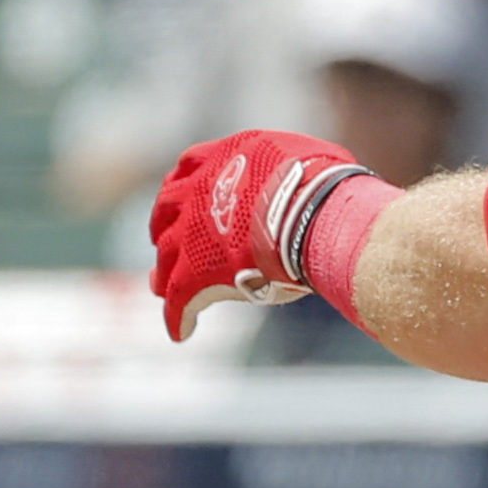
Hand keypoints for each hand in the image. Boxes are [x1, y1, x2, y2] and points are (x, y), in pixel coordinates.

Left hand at [147, 128, 363, 340]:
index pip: (193, 164)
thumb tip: (320, 179)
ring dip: (163, 271)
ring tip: (161, 286)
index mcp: (226, 156)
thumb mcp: (309, 158)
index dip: (188, 181)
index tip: (186, 191)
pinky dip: (178, 316)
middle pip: (167, 206)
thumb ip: (299, 170)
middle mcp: (199, 190)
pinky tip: (182, 331)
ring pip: (166, 256)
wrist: (311, 216)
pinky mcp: (194, 273)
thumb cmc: (326, 187)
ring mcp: (191, 232)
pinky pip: (178, 299)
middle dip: (163, 222)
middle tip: (161, 237)